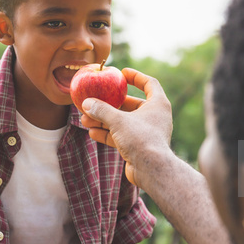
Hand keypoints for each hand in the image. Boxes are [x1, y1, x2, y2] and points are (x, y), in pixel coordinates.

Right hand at [81, 68, 172, 187]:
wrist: (151, 170)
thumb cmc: (140, 139)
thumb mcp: (118, 120)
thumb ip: (101, 110)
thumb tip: (86, 103)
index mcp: (158, 104)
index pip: (149, 83)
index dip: (135, 76)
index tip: (121, 73)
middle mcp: (154, 116)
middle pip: (130, 104)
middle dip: (110, 104)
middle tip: (94, 101)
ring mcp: (146, 132)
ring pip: (122, 121)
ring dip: (104, 120)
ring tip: (85, 119)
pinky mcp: (139, 146)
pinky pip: (121, 135)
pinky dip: (107, 133)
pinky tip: (91, 133)